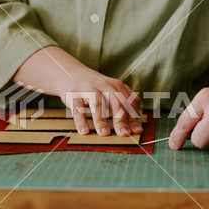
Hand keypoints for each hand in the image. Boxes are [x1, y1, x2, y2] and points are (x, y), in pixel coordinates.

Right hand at [12, 46, 141, 136]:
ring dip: (101, 119)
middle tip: (123, 134)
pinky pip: (78, 108)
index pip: (128, 102)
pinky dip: (81, 120)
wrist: (71, 73)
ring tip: (104, 133)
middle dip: (120, 119)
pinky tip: (84, 131)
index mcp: (117, 86)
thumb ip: (125, 110)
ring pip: (97, 104)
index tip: (136, 131)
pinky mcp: (73, 94)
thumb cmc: (96, 89)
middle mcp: (104, 85)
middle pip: (115, 102)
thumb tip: (138, 130)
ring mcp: (88, 89)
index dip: (132, 117)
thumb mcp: (112, 94)